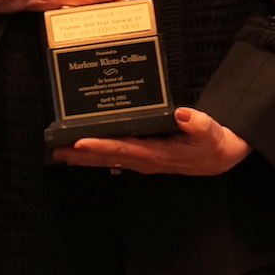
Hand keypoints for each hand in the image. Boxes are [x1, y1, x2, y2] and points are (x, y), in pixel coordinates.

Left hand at [55, 108, 250, 175]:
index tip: (80, 142)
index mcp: (157, 154)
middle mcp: (145, 160)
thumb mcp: (211, 132)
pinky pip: (114, 157)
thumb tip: (184, 113)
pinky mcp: (143, 157)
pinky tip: (81, 151)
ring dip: (84, 156)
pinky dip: (96, 154)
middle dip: (82, 154)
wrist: (218, 156)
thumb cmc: (212, 142)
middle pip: (108, 157)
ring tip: (60, 152)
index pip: (124, 149)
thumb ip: (198, 124)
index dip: (101, 146)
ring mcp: (142, 160)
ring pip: (108, 159)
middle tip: (56, 150)